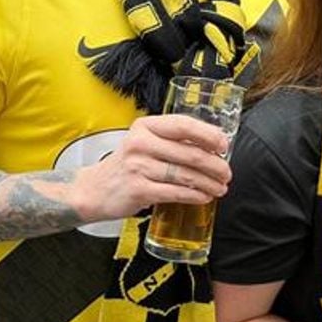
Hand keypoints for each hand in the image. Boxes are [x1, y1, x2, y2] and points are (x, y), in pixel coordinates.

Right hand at [71, 114, 230, 222]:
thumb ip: (173, 140)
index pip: (184, 125)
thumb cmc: (128, 165)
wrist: (94, 190)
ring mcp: (138, 166)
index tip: (224, 146)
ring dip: (208, 183)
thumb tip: (214, 146)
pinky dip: (194, 196)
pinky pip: (175, 192)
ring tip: (220, 187)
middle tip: (226, 173)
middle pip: (190, 153)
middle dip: (215, 165)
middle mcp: (141, 143)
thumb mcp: (145, 143)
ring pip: (185, 175)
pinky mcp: (138, 189)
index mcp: (145, 126)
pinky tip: (204, 197)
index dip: (208, 135)